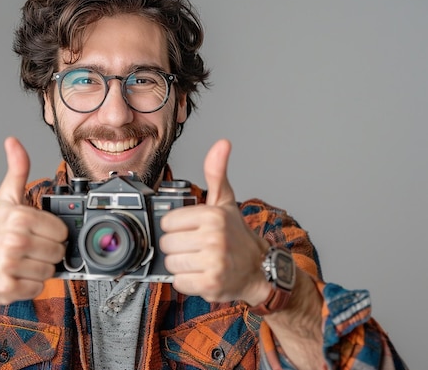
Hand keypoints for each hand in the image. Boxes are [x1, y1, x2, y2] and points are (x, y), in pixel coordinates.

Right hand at [0, 137, 67, 304]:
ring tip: (22, 261)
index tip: (38, 234)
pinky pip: (37, 288)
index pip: (60, 231)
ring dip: (38, 269)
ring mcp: (10, 266)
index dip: (52, 234)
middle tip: (29, 249)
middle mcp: (14, 241)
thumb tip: (14, 142)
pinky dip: (29, 285)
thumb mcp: (5, 198)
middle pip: (57, 252)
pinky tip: (16, 275)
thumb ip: (17, 169)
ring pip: (49, 271)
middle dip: (46, 252)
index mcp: (19, 218)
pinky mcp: (7, 288)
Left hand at [159, 139, 269, 303]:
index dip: (176, 227)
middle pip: (167, 244)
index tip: (190, 230)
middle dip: (177, 247)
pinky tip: (200, 274)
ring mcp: (213, 263)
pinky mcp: (210, 285)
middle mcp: (213, 238)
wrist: (260, 270)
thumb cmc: (237, 236)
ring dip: (181, 266)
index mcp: (212, 216)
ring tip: (198, 261)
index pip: (168, 222)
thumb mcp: (226, 202)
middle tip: (195, 247)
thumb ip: (216, 173)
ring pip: (171, 264)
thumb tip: (222, 144)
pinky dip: (186, 282)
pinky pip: (178, 283)